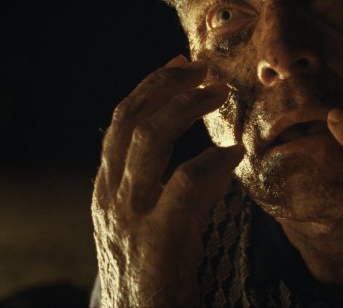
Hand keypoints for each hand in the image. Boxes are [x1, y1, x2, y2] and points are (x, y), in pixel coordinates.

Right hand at [91, 55, 242, 306]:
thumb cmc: (148, 277)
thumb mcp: (142, 227)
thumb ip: (159, 190)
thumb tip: (210, 157)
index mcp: (106, 191)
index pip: (119, 124)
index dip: (149, 88)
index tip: (177, 65)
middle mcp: (111, 197)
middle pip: (130, 120)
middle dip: (166, 86)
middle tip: (203, 67)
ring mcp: (131, 215)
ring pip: (149, 138)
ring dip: (186, 107)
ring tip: (219, 92)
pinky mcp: (159, 237)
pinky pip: (186, 183)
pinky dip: (213, 161)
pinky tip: (235, 152)